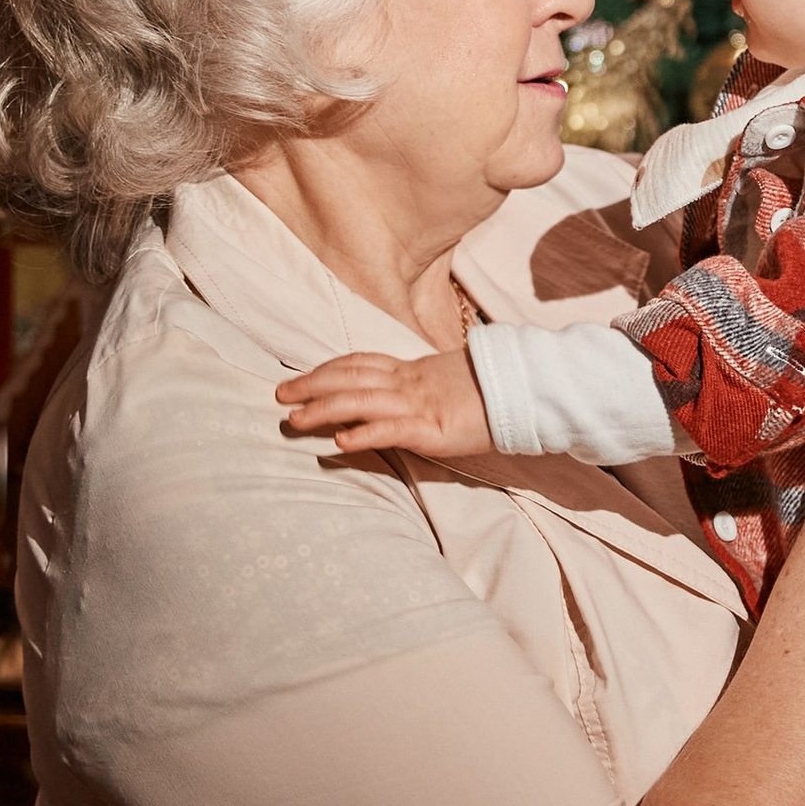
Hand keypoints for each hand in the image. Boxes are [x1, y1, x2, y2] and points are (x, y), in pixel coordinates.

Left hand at [275, 344, 490, 458]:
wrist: (524, 389)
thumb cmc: (489, 390)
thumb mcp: (447, 381)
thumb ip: (419, 385)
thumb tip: (397, 392)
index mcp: (411, 370)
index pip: (360, 362)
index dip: (327, 368)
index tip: (301, 376)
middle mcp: (408, 382)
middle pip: (349, 378)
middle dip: (311, 386)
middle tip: (280, 395)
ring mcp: (418, 403)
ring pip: (361, 401)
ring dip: (324, 410)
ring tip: (295, 420)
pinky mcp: (432, 427)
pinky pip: (391, 429)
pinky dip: (363, 434)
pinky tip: (340, 443)